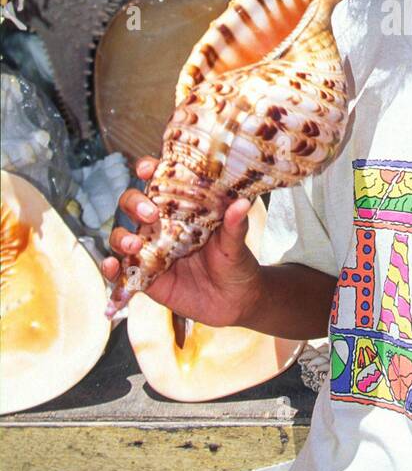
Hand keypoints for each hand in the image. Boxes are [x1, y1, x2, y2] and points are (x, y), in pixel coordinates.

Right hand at [100, 155, 262, 327]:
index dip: (148, 170)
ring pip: (122, 235)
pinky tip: (111, 266)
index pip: (159, 181)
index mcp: (182, 208)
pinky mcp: (145, 276)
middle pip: (132, 203)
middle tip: (151, 214)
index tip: (148, 169)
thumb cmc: (235, 262)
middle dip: (134, 203)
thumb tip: (242, 203)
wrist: (234, 301)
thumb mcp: (235, 243)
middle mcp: (161, 224)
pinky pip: (121, 271)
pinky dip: (110, 269)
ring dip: (122, 237)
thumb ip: (235, 225)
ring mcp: (150, 249)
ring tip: (135, 245)